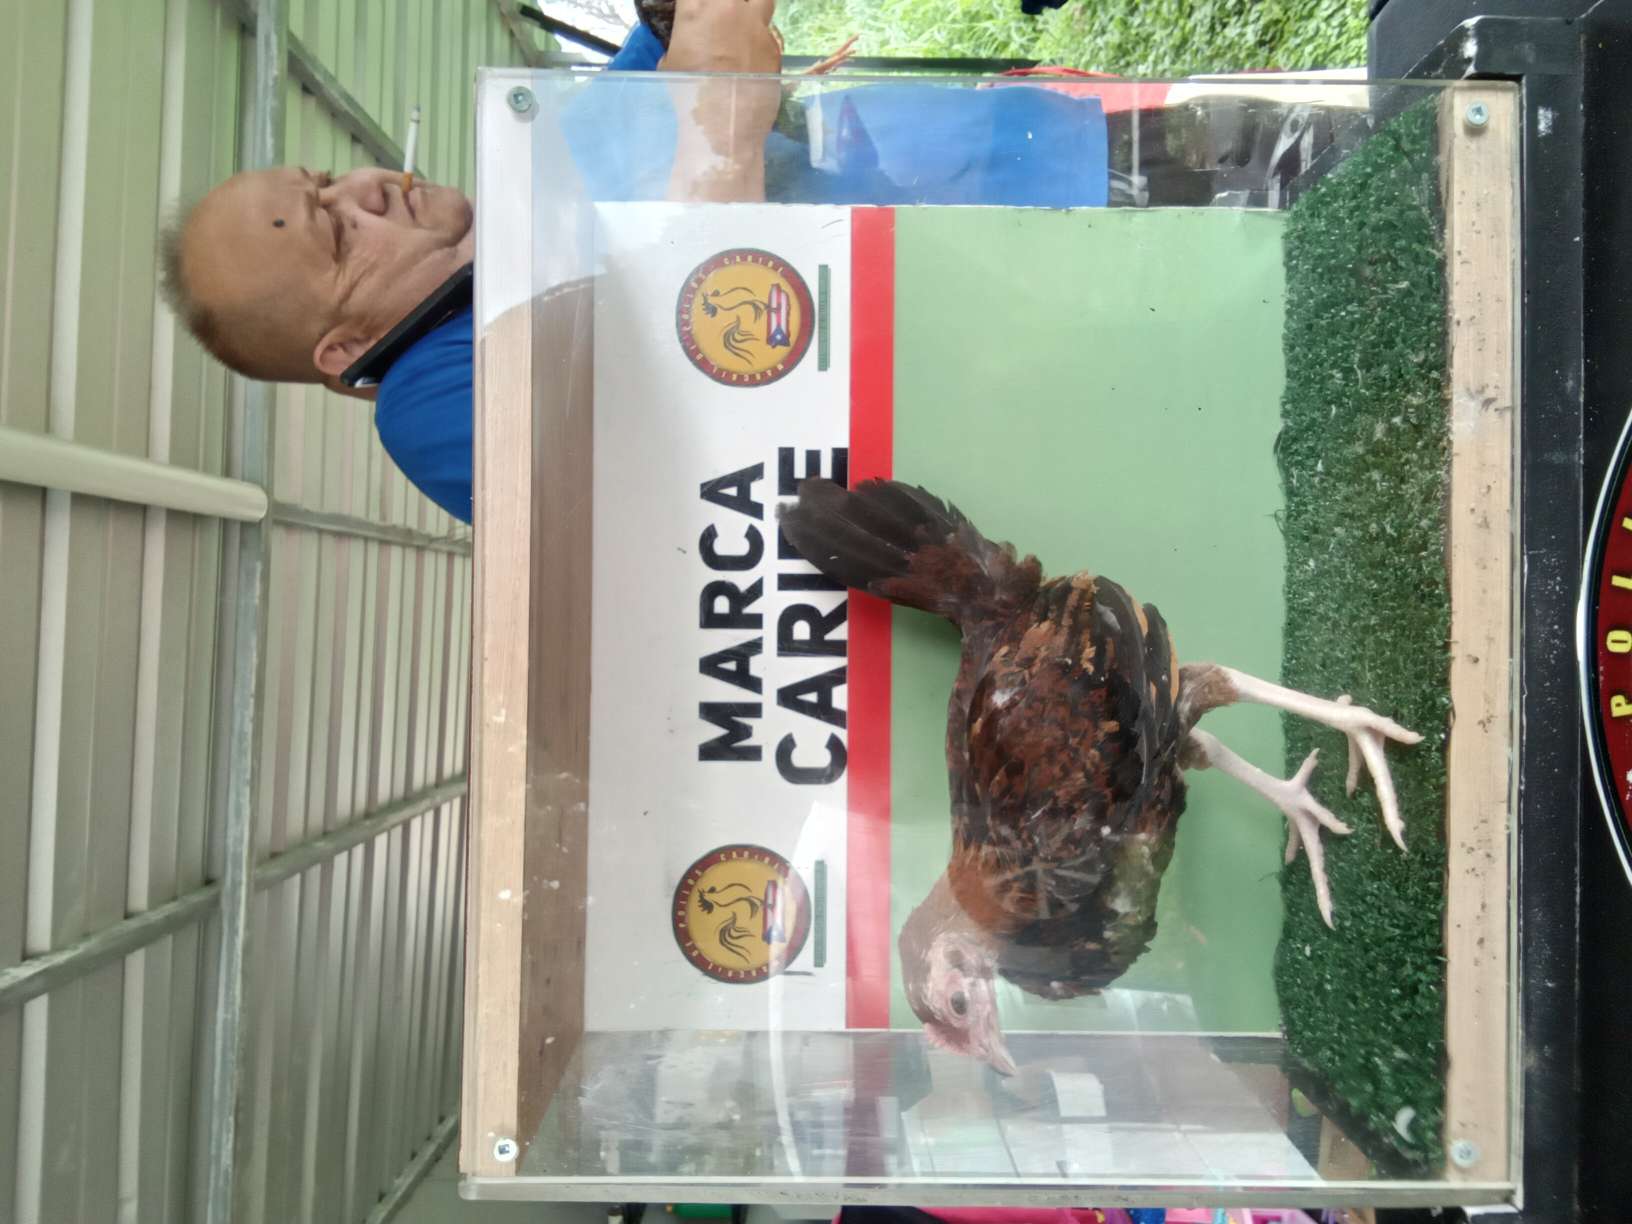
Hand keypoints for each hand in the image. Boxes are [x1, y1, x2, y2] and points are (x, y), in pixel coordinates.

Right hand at [661, 0, 782, 200]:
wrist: (724, 122)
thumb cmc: (688, 94)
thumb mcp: (669, 65)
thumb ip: (680, 44)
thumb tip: (688, 46)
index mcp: (695, 8)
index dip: (693, 5)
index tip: (694, 14)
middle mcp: (728, 7)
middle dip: (722, 5)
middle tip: (718, 21)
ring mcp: (755, 24)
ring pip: (761, 0)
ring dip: (752, 8)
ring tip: (745, 25)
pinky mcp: (774, 45)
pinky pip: (769, 33)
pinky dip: (762, 40)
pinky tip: (755, 57)